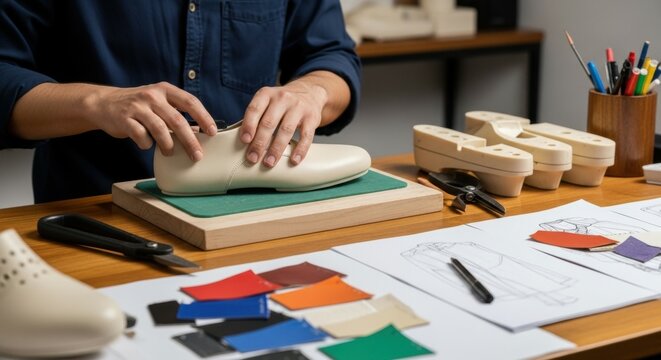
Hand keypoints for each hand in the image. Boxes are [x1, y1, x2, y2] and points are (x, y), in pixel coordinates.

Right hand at [89, 82, 216, 160]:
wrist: (103, 103)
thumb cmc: (139, 106)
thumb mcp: (159, 104)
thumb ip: (177, 114)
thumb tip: (200, 133)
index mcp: (165, 90)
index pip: (190, 102)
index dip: (203, 117)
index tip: (212, 132)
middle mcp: (152, 96)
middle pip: (177, 120)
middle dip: (190, 140)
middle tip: (197, 155)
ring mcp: (137, 106)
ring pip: (159, 129)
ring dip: (168, 145)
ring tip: (170, 153)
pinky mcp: (124, 119)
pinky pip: (140, 136)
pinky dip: (146, 144)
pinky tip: (147, 145)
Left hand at [239, 79, 327, 166]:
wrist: (309, 92)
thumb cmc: (282, 103)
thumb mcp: (268, 102)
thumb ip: (257, 117)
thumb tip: (246, 143)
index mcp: (267, 94)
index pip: (255, 109)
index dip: (249, 125)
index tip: (245, 140)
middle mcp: (282, 98)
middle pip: (269, 122)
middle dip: (260, 143)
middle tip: (253, 158)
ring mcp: (298, 107)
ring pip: (286, 130)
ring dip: (276, 149)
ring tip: (269, 162)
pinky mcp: (312, 117)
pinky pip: (306, 135)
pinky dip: (300, 149)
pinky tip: (294, 160)